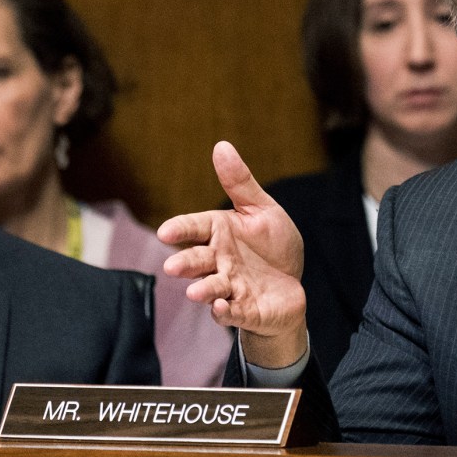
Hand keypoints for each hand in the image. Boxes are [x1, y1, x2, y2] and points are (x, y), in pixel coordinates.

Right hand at [158, 141, 306, 367]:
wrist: (290, 285)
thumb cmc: (271, 245)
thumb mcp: (261, 209)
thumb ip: (240, 183)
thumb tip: (221, 145)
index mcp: (219, 233)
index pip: (194, 228)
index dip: (180, 229)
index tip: (166, 232)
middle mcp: (218, 260)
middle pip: (197, 260)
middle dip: (185, 263)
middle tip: (174, 266)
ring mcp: (230, 286)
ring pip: (211, 288)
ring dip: (203, 290)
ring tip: (194, 293)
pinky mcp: (244, 309)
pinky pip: (233, 311)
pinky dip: (226, 311)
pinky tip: (222, 306)